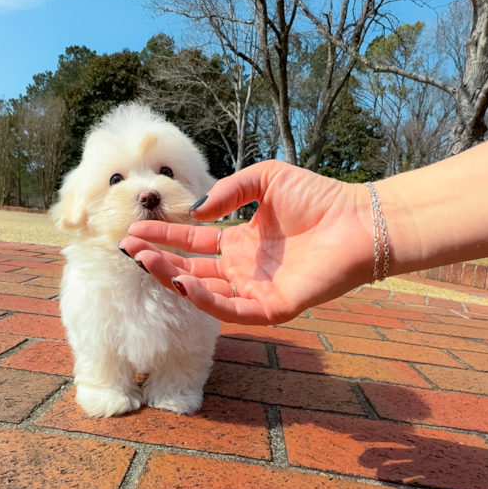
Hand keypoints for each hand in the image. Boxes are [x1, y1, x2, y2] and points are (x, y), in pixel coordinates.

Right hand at [118, 160, 376, 324]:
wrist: (358, 220)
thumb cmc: (319, 198)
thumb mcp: (266, 178)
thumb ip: (229, 191)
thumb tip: (196, 212)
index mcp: (241, 243)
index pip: (193, 242)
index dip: (164, 236)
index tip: (134, 229)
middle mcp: (244, 269)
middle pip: (191, 268)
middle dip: (158, 259)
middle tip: (129, 248)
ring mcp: (256, 290)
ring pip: (205, 292)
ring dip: (173, 278)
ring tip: (147, 262)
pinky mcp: (273, 307)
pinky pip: (233, 310)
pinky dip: (206, 299)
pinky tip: (184, 281)